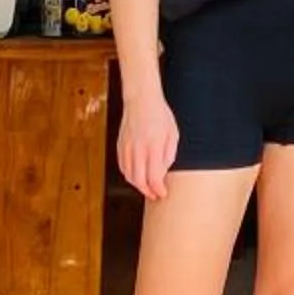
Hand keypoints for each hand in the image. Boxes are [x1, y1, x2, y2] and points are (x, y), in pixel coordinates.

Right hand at [117, 86, 179, 200]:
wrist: (141, 100)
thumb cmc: (160, 115)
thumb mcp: (173, 134)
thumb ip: (169, 155)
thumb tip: (163, 172)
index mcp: (153, 146)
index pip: (154, 176)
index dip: (158, 189)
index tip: (163, 193)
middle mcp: (138, 148)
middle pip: (138, 180)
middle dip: (147, 192)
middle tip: (154, 195)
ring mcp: (126, 148)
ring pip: (128, 175)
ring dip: (138, 185)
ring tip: (147, 187)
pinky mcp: (120, 146)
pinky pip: (122, 167)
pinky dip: (129, 175)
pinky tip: (137, 175)